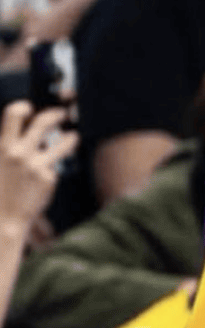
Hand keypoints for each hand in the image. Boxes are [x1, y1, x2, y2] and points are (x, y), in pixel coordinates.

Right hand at [0, 101, 77, 232]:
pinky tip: (50, 174)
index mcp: (3, 147)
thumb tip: (26, 132)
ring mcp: (35, 164)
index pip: (13, 114)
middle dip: (56, 114)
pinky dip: (55, 168)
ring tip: (73, 136)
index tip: (30, 108)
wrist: (1, 219)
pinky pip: (56, 166)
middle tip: (62, 114)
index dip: (23, 107)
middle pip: (43, 121)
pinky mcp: (48, 177)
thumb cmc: (0, 192)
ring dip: (71, 137)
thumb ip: (9, 148)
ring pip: (63, 142)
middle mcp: (19, 152)